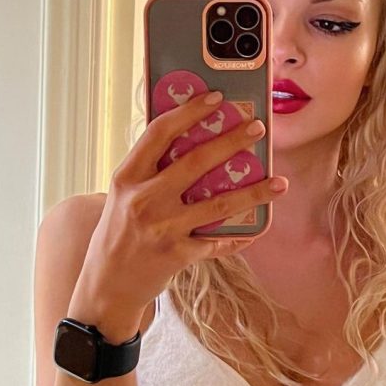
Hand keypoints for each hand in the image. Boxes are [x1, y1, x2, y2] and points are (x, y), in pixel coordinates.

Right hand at [67, 91, 286, 341]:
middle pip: (196, 161)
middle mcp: (144, 199)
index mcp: (127, 177)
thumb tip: (192, 141)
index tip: (216, 97)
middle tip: (258, 128)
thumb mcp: (122, 196)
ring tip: (280, 181)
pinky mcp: (178, 255)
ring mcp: (163, 228)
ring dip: (255, 191)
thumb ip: (150, 171)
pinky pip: (218, 241)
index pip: (160, 132)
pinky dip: (240, 235)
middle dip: (232, 141)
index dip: (190, 111)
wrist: (105, 288)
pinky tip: (257, 229)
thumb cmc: (117, 234)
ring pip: (220, 203)